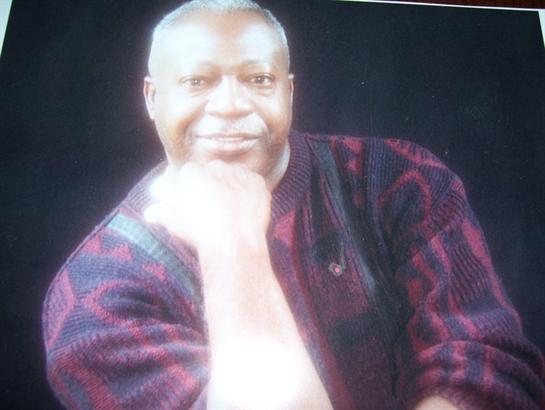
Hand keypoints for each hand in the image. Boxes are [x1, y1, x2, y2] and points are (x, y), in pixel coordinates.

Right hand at [144, 160, 271, 251]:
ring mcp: (238, 173)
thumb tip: (150, 212)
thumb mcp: (175, 223)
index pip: (191, 173)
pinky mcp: (257, 181)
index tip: (196, 202)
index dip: (193, 188)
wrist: (233, 243)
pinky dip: (249, 191)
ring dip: (232, 186)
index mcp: (191, 172)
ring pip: (233, 174)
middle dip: (213, 184)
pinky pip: (252, 182)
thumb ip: (162, 212)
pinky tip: (245, 208)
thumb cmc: (200, 233)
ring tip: (231, 209)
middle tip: (215, 207)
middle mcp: (215, 167)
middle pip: (213, 170)